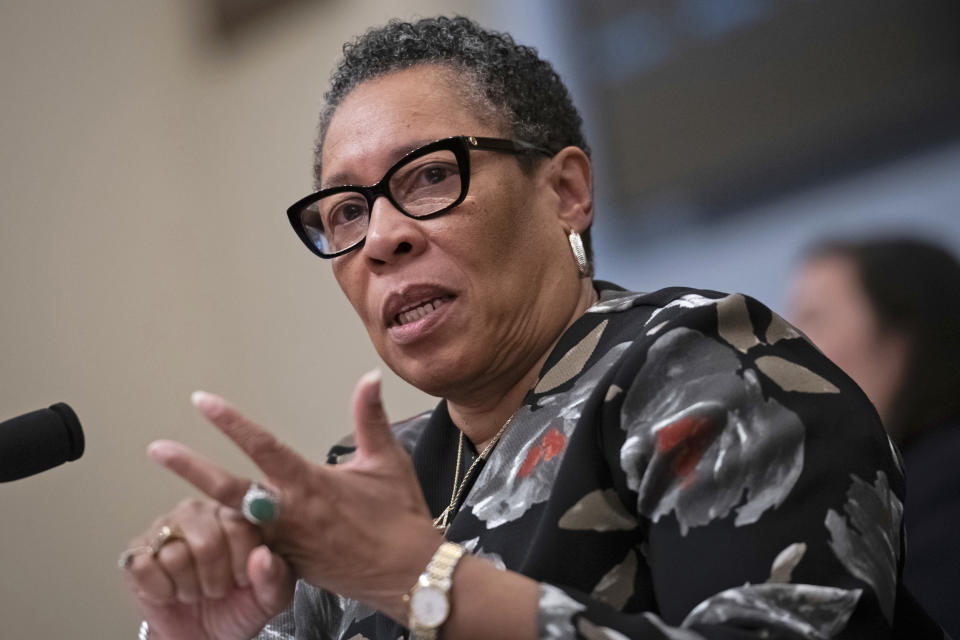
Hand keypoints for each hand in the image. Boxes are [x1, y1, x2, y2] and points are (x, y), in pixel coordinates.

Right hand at [123, 499, 294, 639]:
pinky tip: (171, 593)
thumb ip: (274, 577)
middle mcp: (198, 512)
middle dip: (215, 579)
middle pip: (207, 542)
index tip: (243, 579)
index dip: (242, 562)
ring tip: (196, 591)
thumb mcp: (271, 597)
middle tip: (217, 589)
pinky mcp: (137, 550)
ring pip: (175, 556)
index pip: (239, 526)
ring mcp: (164, 527)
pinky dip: (161, 591)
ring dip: (189, 588)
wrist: (204, 634)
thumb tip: (262, 556)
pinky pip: (143, 567)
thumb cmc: (239, 606)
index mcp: (235, 513)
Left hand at [145, 370, 442, 625]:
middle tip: (157, 450)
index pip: (262, 446)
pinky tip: (216, 529)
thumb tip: (369, 378)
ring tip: (177, 491)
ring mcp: (285, 543)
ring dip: (205, 505)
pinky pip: (253, 548)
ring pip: (234, 522)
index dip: (230, 422)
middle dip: (190, 468)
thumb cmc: (400, 517)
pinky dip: (233, 536)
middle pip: (228, 489)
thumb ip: (370, 417)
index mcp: (310, 484)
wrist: (407, 573)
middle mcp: (290, 514)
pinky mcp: (289, 564)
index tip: (203, 402)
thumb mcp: (387, 460)